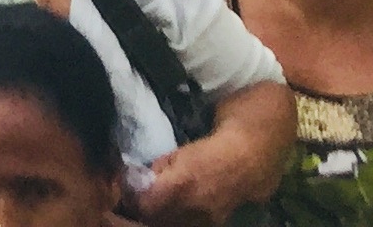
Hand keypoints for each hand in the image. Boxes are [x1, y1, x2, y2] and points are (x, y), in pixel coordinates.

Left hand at [121, 137, 251, 226]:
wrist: (243, 163)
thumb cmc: (206, 153)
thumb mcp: (174, 155)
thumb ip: (156, 171)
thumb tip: (138, 181)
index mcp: (179, 186)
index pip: (145, 204)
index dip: (134, 200)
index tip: (130, 192)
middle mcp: (192, 208)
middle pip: (156, 219)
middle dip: (145, 211)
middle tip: (139, 201)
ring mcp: (204, 220)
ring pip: (171, 226)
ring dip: (159, 218)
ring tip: (156, 206)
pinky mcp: (213, 225)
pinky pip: (187, 226)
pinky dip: (176, 221)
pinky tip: (174, 211)